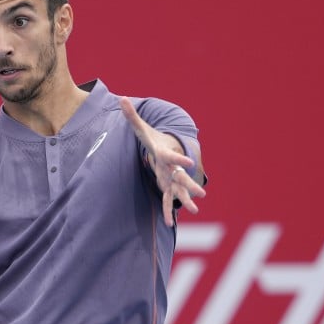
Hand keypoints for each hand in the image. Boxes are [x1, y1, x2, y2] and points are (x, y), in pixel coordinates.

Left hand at [120, 97, 205, 225]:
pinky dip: (168, 211)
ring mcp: (171, 178)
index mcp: (165, 153)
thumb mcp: (141, 127)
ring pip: (179, 191)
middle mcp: (171, 167)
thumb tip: (121, 99)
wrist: (165, 146)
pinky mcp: (167, 186)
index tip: (188, 162)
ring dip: (186, 201)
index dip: (179, 159)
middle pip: (181, 177)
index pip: (172, 156)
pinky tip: (168, 225)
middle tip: (201, 194)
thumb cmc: (152, 138)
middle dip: (190, 185)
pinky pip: (168, 201)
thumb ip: (131, 115)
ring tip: (195, 211)